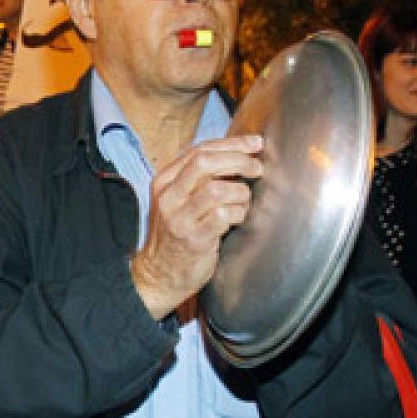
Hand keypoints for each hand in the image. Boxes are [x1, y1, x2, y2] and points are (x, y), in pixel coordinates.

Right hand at [130, 135, 263, 320]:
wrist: (160, 274)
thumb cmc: (177, 234)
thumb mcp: (179, 200)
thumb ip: (199, 178)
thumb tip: (239, 153)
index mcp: (164, 181)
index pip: (199, 150)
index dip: (232, 144)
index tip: (255, 143)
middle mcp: (169, 197)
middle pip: (205, 163)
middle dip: (239, 160)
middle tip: (256, 168)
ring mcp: (179, 218)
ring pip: (218, 189)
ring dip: (240, 193)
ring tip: (243, 202)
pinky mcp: (193, 239)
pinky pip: (225, 215)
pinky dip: (239, 214)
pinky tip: (237, 219)